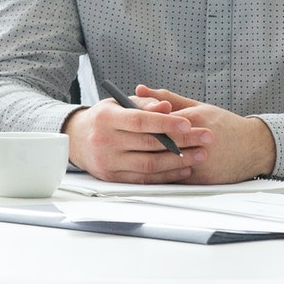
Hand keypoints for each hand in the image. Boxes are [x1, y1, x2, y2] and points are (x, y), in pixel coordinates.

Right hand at [62, 91, 209, 181]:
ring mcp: (108, 162)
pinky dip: (167, 174)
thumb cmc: (103, 119)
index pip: (139, 121)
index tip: (188, 123)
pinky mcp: (113, 178)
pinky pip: (146, 179)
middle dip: (182, 141)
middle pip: (149, 144)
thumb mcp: (117, 104)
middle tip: (205, 137)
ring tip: (200, 154)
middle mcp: (104, 141)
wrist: (77, 140)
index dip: (165, 123)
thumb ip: (144, 104)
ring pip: (150, 164)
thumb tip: (167, 107)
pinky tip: (184, 168)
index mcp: (105, 118)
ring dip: (179, 161)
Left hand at [135, 86, 276, 184]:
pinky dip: (161, 173)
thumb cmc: (223, 123)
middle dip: (140, 142)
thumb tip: (139, 89)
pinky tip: (145, 169)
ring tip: (128, 154)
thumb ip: (166, 98)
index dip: (141, 123)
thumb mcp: (196, 105)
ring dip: (147, 159)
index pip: (161, 121)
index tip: (123, 123)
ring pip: (166, 163)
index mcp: (196, 119)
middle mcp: (199, 142)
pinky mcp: (203, 179)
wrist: (254, 147)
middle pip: (161, 143)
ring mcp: (202, 163)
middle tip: (120, 140)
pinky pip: (175, 178)